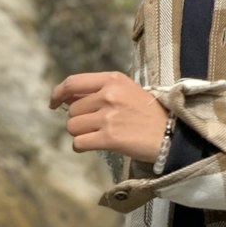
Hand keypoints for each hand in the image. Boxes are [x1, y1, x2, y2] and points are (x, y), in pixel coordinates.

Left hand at [49, 71, 167, 164]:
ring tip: (100, 135)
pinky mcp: (109, 138)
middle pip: (72, 110)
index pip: (73, 82)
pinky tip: (97, 145)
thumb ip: (100, 91)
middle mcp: (109, 95)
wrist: (171, 134)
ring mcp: (109, 116)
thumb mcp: (128, 91)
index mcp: (113, 79)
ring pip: (73, 127)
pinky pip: (79, 143)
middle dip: (79, 120)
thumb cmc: (149, 113)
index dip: (58, 93)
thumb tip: (69, 99)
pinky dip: (83, 147)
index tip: (54, 103)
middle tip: (97, 125)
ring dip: (81, 134)